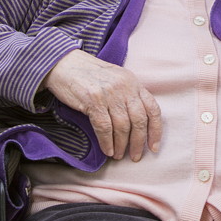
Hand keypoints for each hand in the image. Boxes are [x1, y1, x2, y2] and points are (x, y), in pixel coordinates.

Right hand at [42, 49, 162, 161]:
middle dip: (138, 142)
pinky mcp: (93, 100)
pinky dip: (107, 142)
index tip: (153, 147)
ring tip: (118, 155)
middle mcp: (125, 87)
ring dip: (122, 145)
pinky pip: (104, 127)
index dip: (155, 131)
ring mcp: (110, 93)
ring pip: (122, 126)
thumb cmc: (89, 75)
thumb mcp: (116, 79)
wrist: (65, 63)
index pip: (152, 109)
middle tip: (135, 156)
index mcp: (133, 82)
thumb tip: (136, 124)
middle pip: (139, 120)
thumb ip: (127, 96)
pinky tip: (107, 150)